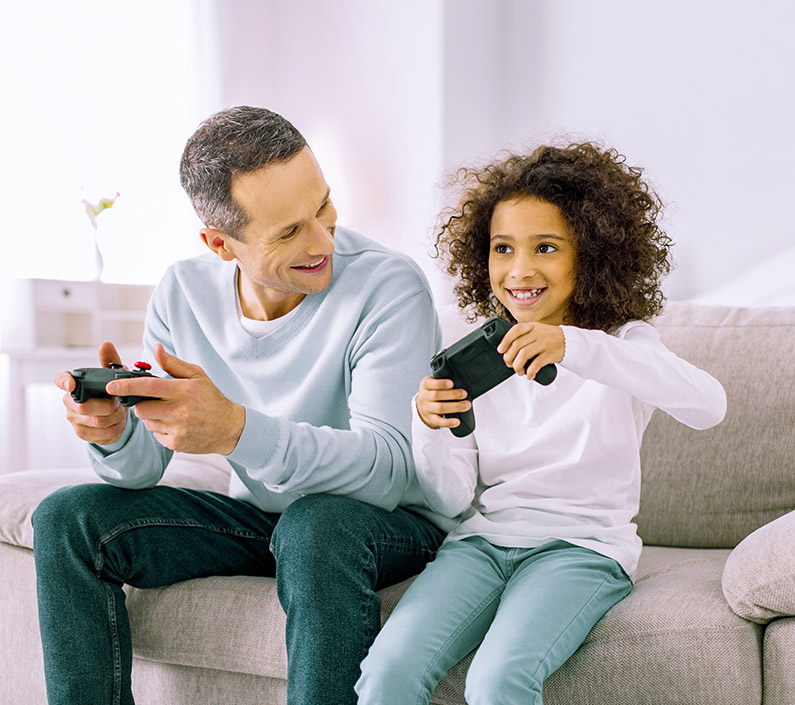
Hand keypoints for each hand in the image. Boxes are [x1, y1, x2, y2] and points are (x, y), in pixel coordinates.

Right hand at [55, 341, 128, 445]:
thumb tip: (106, 344)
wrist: (117, 415)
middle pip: (85, 406)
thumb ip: (111, 361)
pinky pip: (102, 434)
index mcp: (74, 383)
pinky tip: (118, 423)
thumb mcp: (115, 376)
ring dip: (116, 417)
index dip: (64, 382)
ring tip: (121, 412)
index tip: (72, 385)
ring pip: (97, 421)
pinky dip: (116, 428)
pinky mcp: (82, 432)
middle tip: (119, 403)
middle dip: (108, 406)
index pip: (60, 379)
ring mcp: (74, 418)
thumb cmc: (112, 392)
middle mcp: (69, 400)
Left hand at [107, 344, 244, 454]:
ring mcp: (177, 429)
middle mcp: (179, 411)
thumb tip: (155, 349)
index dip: (127, 386)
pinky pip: (155, 435)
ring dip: (152, 417)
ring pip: (147, 422)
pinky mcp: (176, 444)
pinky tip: (175, 424)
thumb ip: (173, 363)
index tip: (111, 386)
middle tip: (154, 401)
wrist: (229, 427)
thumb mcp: (197, 375)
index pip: (149, 387)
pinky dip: (160, 429)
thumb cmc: (211, 398)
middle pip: (141, 409)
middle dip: (141, 404)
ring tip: (170, 413)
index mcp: (183, 391)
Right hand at [415, 376, 470, 429]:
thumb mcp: (434, 383)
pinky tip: (457, 421)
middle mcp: (425, 397)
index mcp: (425, 385)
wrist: (423, 406)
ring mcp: (428, 409)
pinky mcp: (432, 419)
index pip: (430, 383)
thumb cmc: (433, 392)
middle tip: (464, 393)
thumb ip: (443, 381)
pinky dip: (448, 422)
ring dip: (455, 406)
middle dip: (452, 394)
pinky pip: (439, 422)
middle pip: (436, 395)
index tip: (451, 383)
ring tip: (466, 405)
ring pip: (440, 408)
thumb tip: (462, 381)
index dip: (441, 383)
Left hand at [496, 322, 564, 379]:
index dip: (505, 340)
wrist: (569, 341)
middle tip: (510, 365)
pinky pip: (536, 364)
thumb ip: (523, 336)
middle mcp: (537, 333)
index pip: (515, 330)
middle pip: (517, 345)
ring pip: (524, 354)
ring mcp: (544, 343)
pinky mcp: (550, 354)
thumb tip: (505, 349)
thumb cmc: (548, 338)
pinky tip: (529, 375)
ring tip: (519, 371)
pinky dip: (530, 371)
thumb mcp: (536, 331)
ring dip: (518, 366)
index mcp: (531, 327)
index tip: (500, 350)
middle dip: (509, 357)